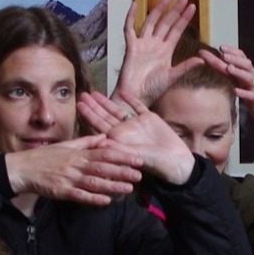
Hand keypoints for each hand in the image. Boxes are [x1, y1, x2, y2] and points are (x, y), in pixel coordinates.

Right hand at [3, 135, 141, 205]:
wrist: (21, 169)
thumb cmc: (44, 157)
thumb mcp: (66, 145)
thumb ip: (86, 142)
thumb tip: (105, 137)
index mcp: (78, 153)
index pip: (104, 153)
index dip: (122, 155)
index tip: (137, 157)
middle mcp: (75, 165)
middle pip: (103, 167)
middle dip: (122, 170)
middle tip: (140, 173)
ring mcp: (69, 179)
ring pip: (94, 182)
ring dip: (112, 185)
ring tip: (128, 188)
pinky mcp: (61, 191)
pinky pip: (79, 196)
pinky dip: (93, 199)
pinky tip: (106, 201)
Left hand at [77, 91, 194, 183]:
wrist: (175, 161)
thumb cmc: (154, 163)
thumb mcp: (133, 156)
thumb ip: (117, 148)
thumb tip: (99, 142)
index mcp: (118, 140)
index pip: (99, 125)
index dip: (89, 114)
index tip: (78, 104)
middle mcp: (125, 131)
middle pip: (105, 116)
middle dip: (93, 105)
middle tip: (82, 94)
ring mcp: (137, 124)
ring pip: (118, 110)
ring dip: (106, 101)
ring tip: (94, 92)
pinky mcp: (150, 119)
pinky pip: (138, 106)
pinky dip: (130, 99)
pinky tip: (122, 91)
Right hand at [116, 0, 203, 103]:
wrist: (136, 96)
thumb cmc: (152, 89)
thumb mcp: (172, 77)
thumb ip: (185, 67)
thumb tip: (201, 60)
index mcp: (166, 51)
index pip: (177, 30)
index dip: (184, 19)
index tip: (192, 8)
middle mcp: (155, 45)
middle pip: (166, 23)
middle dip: (175, 11)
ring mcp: (143, 44)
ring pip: (151, 22)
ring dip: (158, 10)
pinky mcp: (131, 46)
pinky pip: (129, 28)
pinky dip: (131, 17)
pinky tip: (134, 5)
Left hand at [202, 45, 253, 151]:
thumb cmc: (253, 94)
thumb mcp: (242, 82)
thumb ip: (230, 73)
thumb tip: (213, 62)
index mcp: (248, 72)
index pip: (241, 57)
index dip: (232, 51)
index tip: (220, 46)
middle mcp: (252, 78)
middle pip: (245, 64)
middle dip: (234, 58)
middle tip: (223, 54)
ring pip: (248, 77)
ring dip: (238, 72)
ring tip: (229, 68)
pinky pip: (250, 96)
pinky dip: (243, 93)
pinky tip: (235, 90)